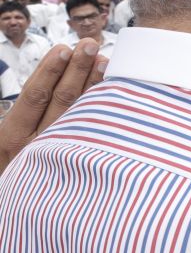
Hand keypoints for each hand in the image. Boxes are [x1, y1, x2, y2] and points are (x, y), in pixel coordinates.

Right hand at [0, 41, 106, 172]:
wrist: (20, 208)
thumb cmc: (13, 168)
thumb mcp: (7, 143)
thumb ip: (22, 117)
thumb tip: (38, 86)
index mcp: (11, 137)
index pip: (35, 96)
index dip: (50, 71)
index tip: (64, 48)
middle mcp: (35, 148)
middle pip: (62, 101)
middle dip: (77, 69)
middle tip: (91, 44)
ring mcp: (59, 159)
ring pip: (83, 116)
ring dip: (94, 85)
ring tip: (106, 60)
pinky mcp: (79, 170)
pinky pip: (96, 135)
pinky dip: (105, 111)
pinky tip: (119, 94)